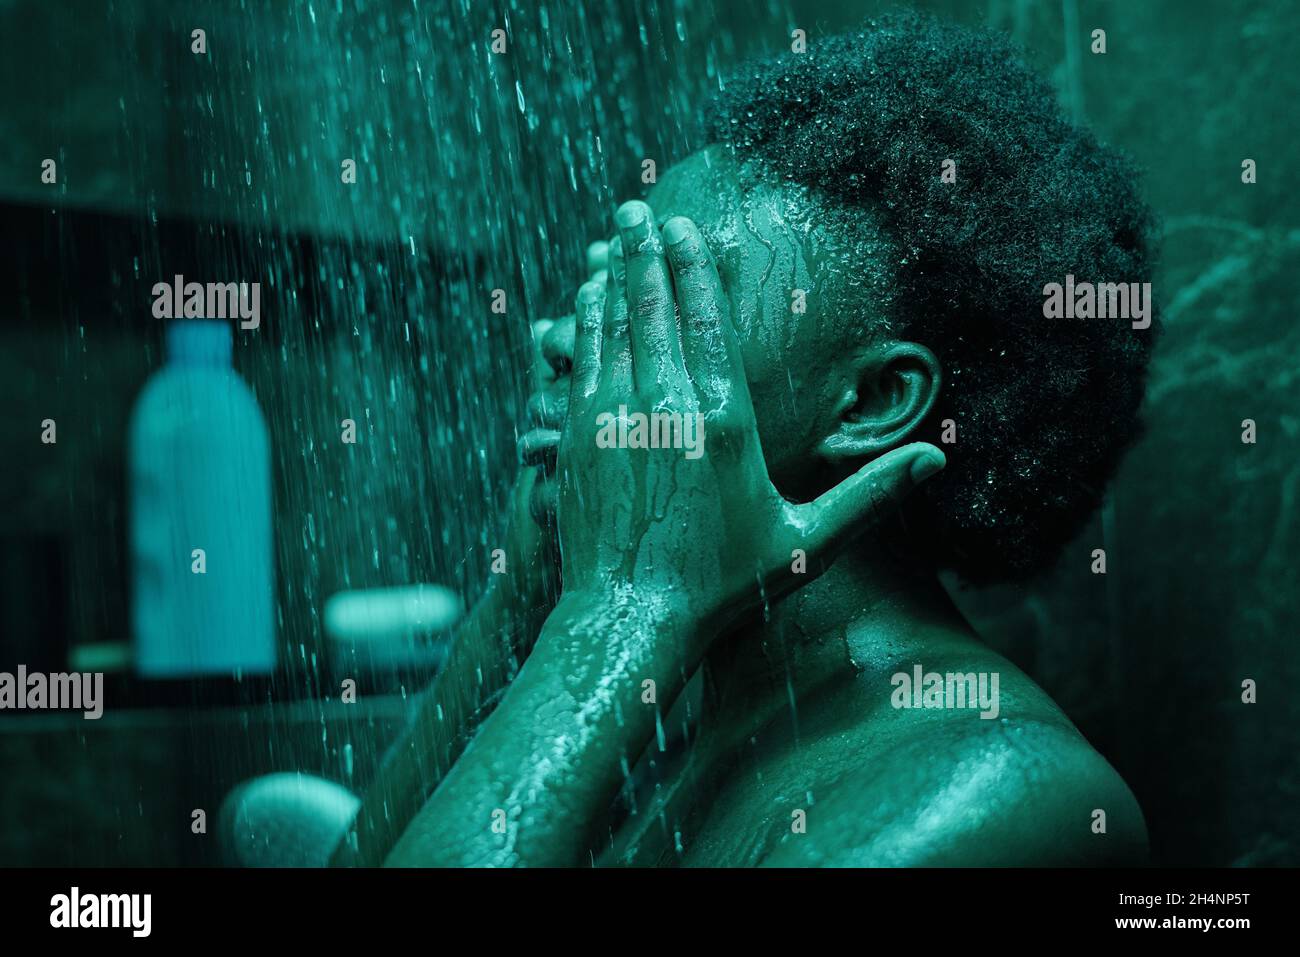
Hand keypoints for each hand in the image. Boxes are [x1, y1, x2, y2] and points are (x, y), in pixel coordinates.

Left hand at [556, 200, 944, 661]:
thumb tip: (938, 460)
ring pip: (612, 327)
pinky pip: (580, 363)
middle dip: (645, 251)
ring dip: (611, 275)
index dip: (693, 266)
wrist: (630, 621)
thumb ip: (871, 494)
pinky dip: (584, 323)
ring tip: (610, 235)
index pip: (707, 321)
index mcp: (725, 423)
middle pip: (654, 309)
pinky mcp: (577, 440)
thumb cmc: (722, 586)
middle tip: (636, 208)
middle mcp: (665, 409)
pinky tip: (585, 299)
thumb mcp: (808, 541)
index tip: (684, 225)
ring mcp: (614, 420)